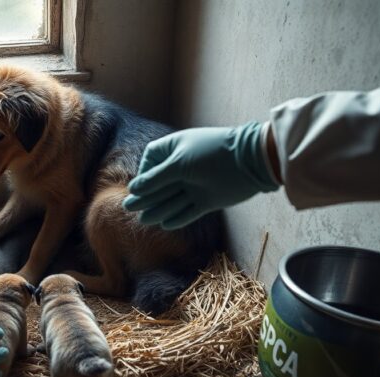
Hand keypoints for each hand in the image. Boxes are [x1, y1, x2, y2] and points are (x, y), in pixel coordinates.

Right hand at [123, 122, 277, 229]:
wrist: (250, 161)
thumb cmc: (210, 154)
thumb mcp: (178, 164)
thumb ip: (155, 179)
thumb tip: (134, 190)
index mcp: (175, 149)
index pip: (150, 163)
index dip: (143, 175)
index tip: (138, 187)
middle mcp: (183, 167)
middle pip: (159, 184)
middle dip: (146, 197)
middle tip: (129, 207)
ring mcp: (195, 184)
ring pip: (172, 199)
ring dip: (159, 209)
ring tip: (145, 220)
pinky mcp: (206, 200)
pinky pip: (188, 211)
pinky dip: (178, 218)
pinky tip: (165, 224)